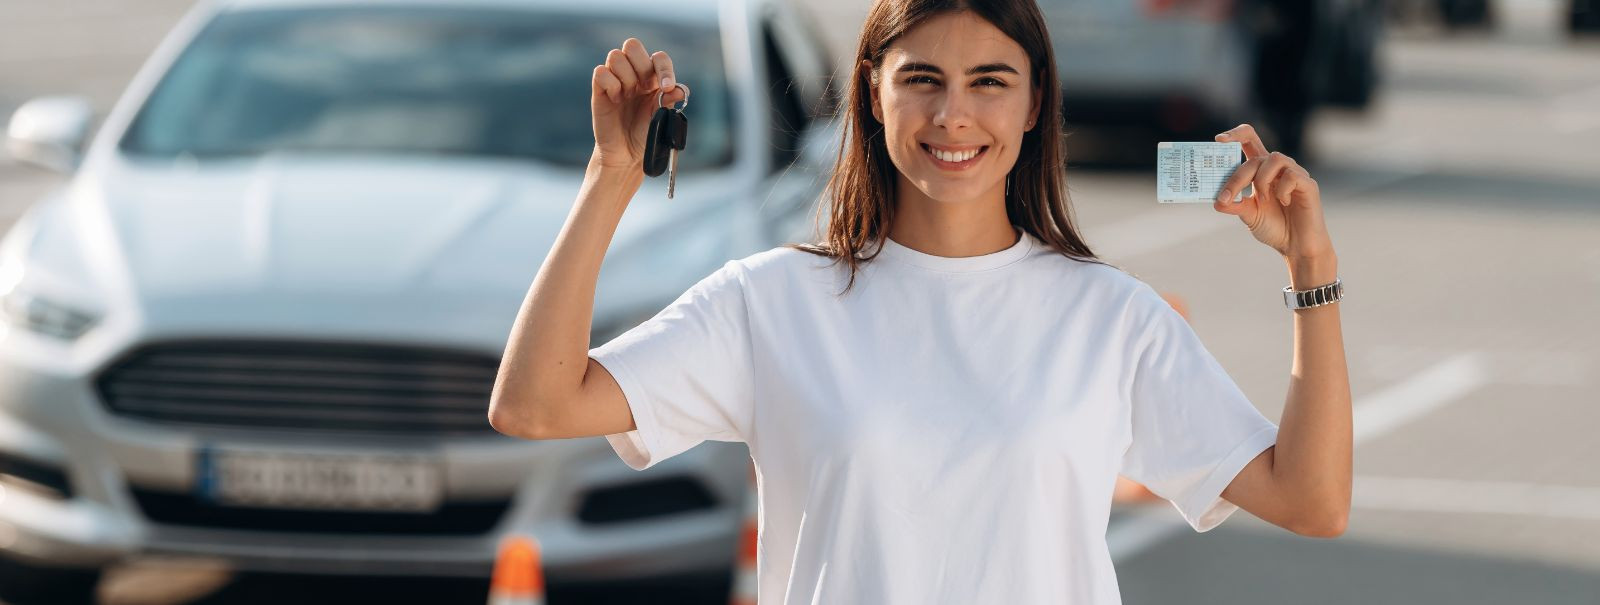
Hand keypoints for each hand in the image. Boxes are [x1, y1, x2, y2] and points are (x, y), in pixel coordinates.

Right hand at [590, 38, 689, 170]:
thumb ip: (669, 102)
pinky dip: (610, 84)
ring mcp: (616, 79)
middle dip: (640, 65)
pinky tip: (615, 100)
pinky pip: (601, 72)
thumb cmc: (646, 134)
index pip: (659, 58)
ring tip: (626, 96)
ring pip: (615, 56)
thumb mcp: (662, 118)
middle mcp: (634, 74)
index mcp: (653, 78)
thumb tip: (679, 89)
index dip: (664, 69)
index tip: (665, 88)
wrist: (627, 154)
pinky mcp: (600, 89)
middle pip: (632, 45)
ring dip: (624, 76)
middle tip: (642, 87)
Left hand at [1212, 124, 1334, 259]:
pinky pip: (1291, 175)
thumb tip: (1217, 202)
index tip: (1218, 139)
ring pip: (1274, 158)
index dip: (1236, 135)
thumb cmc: (1275, 227)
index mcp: (1261, 170)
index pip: (1249, 141)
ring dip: (1262, 180)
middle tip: (1227, 197)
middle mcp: (1278, 168)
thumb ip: (1235, 205)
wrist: (1296, 246)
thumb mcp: (1249, 215)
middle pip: (1256, 156)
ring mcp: (1294, 174)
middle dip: (1238, 176)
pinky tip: (1283, 203)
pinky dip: (1282, 189)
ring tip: (1263, 199)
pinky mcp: (1308, 184)